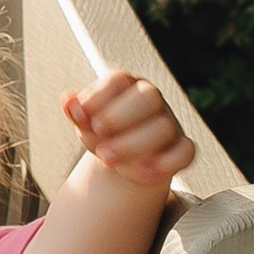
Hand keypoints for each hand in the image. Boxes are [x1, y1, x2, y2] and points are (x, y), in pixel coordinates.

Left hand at [63, 67, 193, 186]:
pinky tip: (143, 173)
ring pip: (163, 127)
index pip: (118, 80)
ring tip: (107, 158)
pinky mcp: (181, 148)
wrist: (121, 159)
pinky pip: (185, 152)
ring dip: (133, 144)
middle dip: (119, 117)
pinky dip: (166, 164)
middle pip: (149, 97)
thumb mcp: (85, 122)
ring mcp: (169, 123)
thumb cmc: (101, 132)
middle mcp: (152, 100)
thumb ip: (76, 111)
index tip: (81, 116)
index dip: (98, 96)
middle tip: (97, 133)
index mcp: (126, 85)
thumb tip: (68, 101)